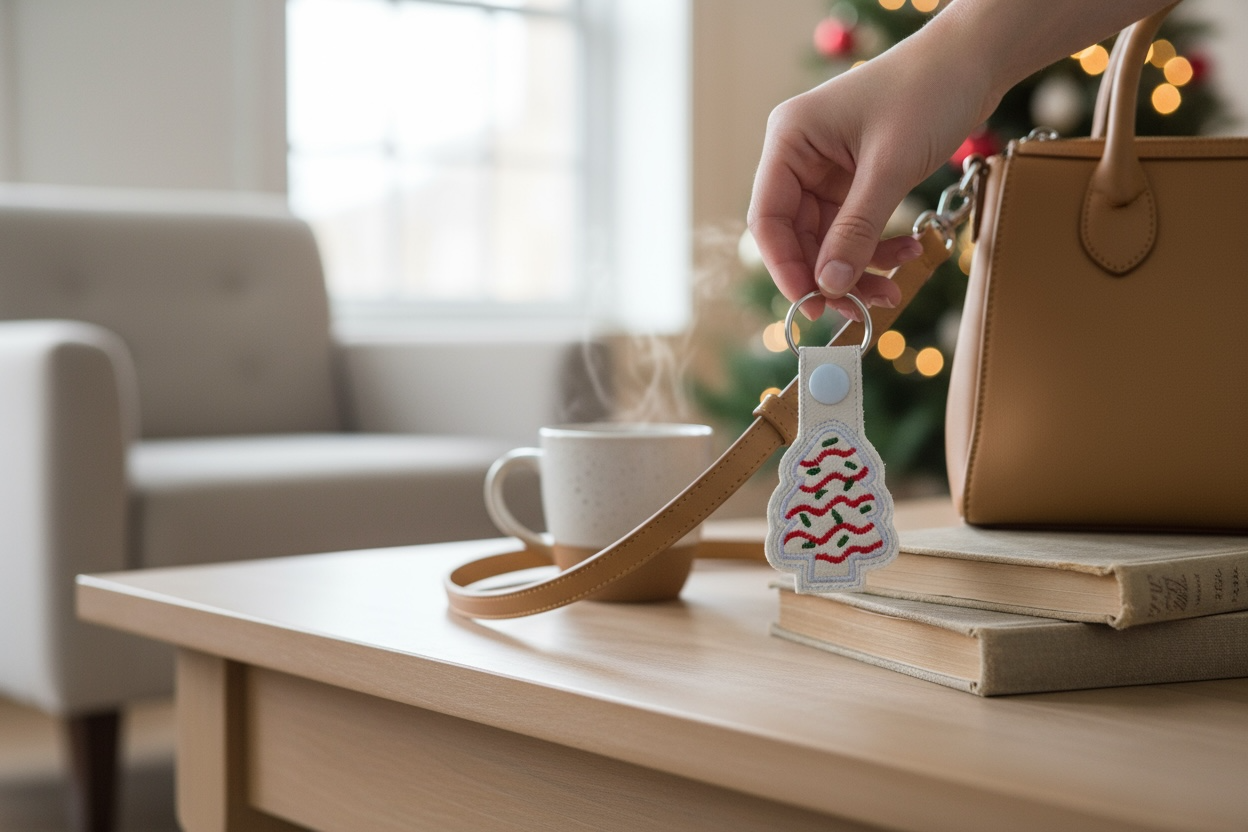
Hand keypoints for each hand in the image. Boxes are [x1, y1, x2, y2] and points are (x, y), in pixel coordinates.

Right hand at [747, 34, 990, 320]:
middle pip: (797, 236)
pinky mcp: (856, 179)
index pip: (769, 219)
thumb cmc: (928, 90)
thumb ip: (856, 229)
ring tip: (891, 290)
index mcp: (790, 141)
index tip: (811, 304)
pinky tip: (906, 253)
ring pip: (828, 240)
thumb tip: (830, 286)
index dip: (786, 267)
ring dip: (858, 269)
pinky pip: (855, 229)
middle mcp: (800, 157)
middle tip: (859, 310)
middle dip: (829, 275)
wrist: (975, 60)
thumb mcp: (890, 166)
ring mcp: (827, 170)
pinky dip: (877, 248)